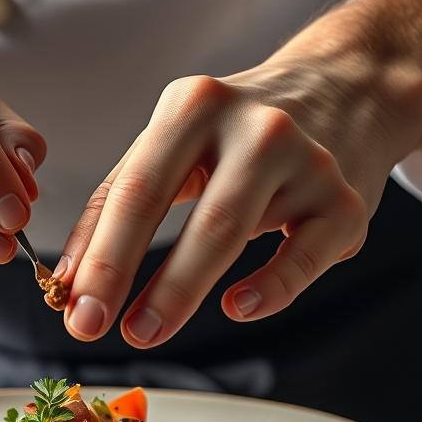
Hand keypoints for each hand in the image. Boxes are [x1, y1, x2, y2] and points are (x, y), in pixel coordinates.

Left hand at [55, 0, 421, 347]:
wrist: (351, 90)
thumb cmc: (239, 133)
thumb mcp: (176, 144)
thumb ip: (119, 203)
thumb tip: (71, 281)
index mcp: (195, 106)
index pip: (136, 188)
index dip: (100, 254)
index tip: (72, 309)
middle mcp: (254, 125)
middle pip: (186, 212)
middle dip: (132, 275)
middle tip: (93, 328)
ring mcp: (306, 161)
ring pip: (235, 230)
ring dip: (182, 289)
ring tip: (145, 331)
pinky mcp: (345, 201)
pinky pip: (303, 256)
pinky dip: (269, 288)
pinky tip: (236, 308)